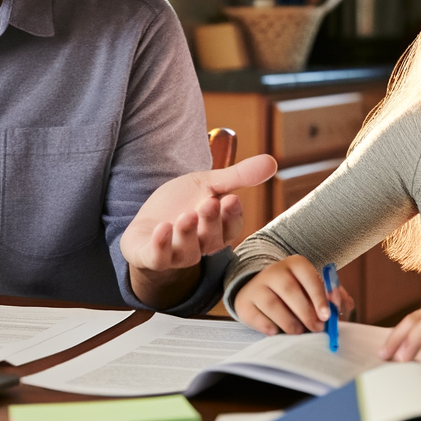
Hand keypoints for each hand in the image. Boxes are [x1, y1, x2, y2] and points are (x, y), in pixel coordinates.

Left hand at [120, 154, 276, 308]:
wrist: (148, 217)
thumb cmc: (183, 201)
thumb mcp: (209, 184)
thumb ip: (238, 176)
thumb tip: (273, 162)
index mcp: (219, 230)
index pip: (231, 227)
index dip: (231, 215)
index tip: (231, 199)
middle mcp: (201, 246)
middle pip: (211, 239)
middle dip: (211, 221)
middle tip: (210, 203)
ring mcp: (176, 254)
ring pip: (187, 251)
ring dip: (187, 234)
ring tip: (187, 215)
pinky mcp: (152, 257)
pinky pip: (158, 258)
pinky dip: (160, 245)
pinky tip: (162, 228)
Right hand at [235, 255, 356, 334]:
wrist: (261, 289)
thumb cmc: (296, 292)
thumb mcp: (314, 288)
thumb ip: (332, 296)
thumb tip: (344, 304)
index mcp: (295, 264)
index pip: (308, 277)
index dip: (319, 296)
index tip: (327, 315)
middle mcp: (274, 271)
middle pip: (290, 291)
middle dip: (306, 313)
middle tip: (317, 328)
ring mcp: (256, 286)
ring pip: (273, 305)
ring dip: (290, 323)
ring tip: (299, 332)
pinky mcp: (244, 302)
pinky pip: (256, 317)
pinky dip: (269, 327)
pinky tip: (277, 331)